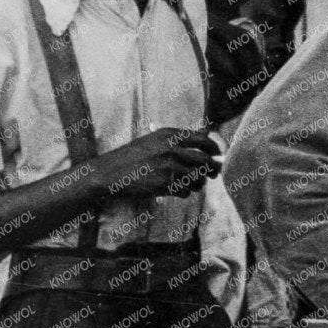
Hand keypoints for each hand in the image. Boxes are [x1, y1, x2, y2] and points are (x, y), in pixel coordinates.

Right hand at [93, 128, 221, 200]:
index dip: (214, 149)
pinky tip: (177, 191)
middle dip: (213, 169)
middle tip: (214, 174)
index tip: (218, 155)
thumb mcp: (154, 140)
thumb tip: (208, 135)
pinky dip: (185, 193)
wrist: (108, 173)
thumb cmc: (132, 157)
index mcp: (168, 135)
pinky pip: (186, 191)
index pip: (203, 140)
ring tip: (191, 184)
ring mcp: (168, 167)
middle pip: (205, 160)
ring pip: (198, 178)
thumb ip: (179, 139)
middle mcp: (171, 149)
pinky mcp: (164, 185)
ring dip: (198, 183)